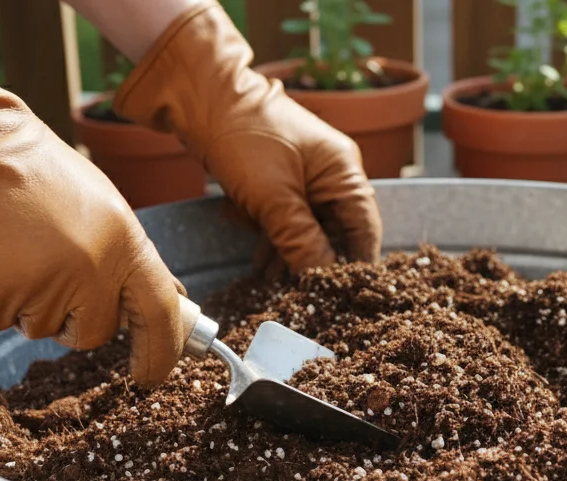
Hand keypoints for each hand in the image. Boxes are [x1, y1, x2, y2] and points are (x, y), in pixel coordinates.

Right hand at [0, 13, 186, 386]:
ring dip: (28, 301)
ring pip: (42, 328)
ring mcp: (41, 288)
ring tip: (11, 246)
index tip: (152, 375)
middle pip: (95, 334)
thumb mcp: (100, 204)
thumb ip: (127, 257)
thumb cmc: (29, 170)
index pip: (159, 312)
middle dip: (75, 318)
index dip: (162, 351)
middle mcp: (90, 270)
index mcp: (124, 241)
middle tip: (47, 268)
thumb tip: (166, 301)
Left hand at [112, 0, 382, 277]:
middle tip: (298, 296)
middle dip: (313, 264)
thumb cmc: (245, 138)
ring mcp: (305, 177)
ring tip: (268, 283)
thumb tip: (323, 283)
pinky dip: (271, 237)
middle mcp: (332, 175)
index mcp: (344, 172)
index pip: (365, 230)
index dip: (356, 266)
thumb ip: (302, 242)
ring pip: (306, 229)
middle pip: (335, 233)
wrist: (201, 98)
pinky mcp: (279, 181)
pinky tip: (255, 260)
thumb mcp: (274, 199)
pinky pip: (285, 218)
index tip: (344, 297)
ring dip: (287, 255)